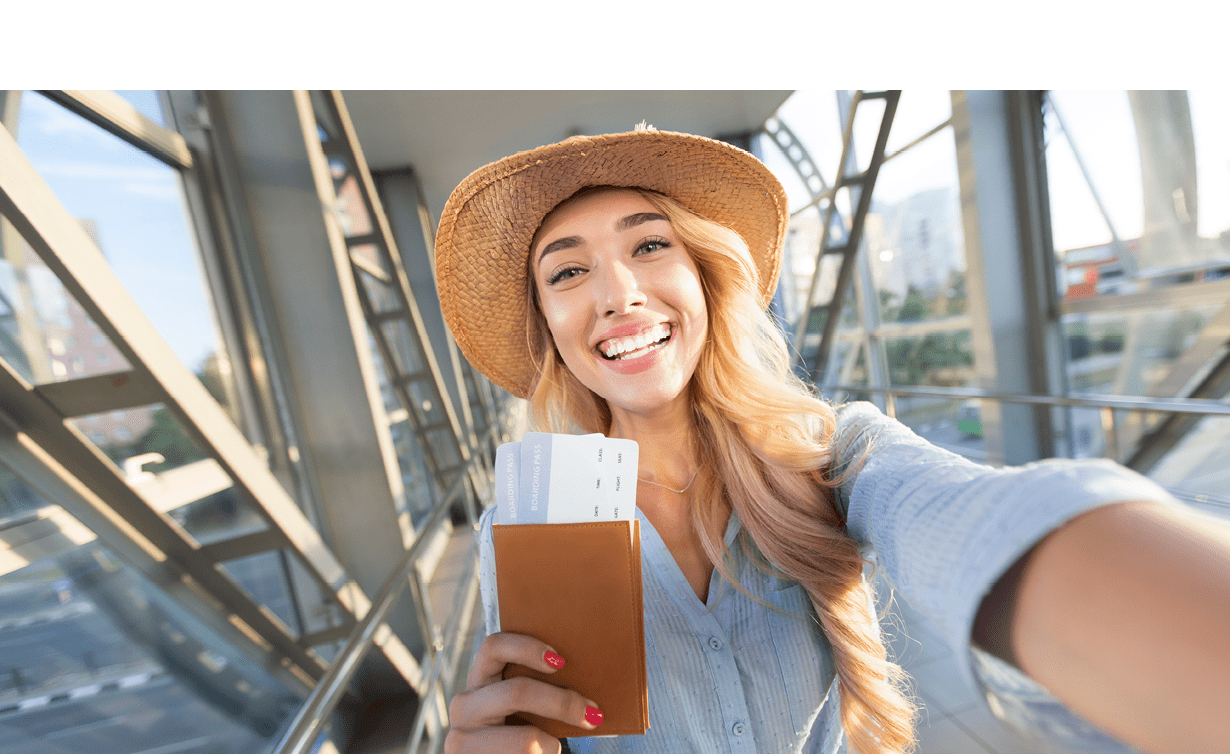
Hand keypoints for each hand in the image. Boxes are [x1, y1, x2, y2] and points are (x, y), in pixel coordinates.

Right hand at [445, 632, 603, 752]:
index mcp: (479, 679)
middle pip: (517, 692)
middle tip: (593, 714)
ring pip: (527, 740)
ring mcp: (462, 737)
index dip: (527, 648)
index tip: (560, 661)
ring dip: (551, 745)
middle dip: (562, 703)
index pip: (494, 646)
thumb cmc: (518, 733)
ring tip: (555, 748)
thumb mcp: (522, 706)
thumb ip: (536, 687)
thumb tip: (585, 678)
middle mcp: (464, 705)